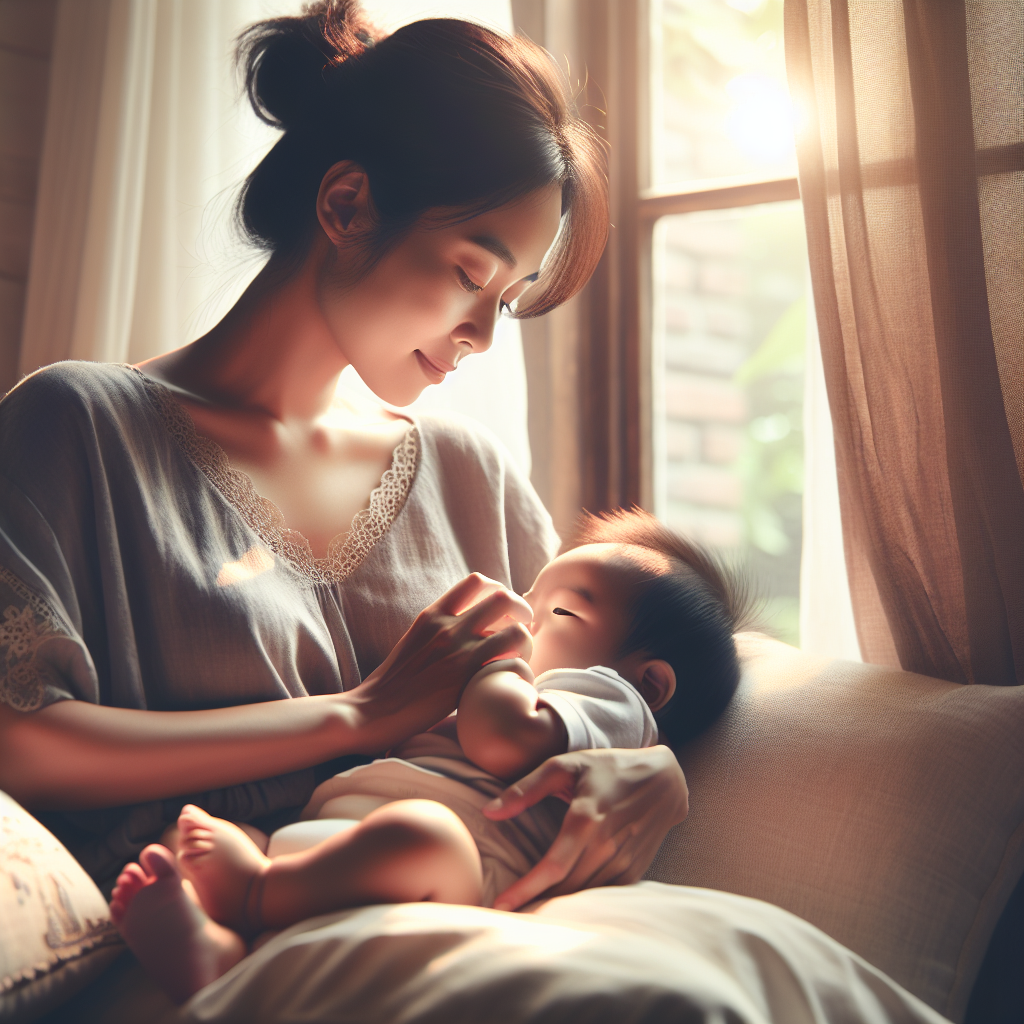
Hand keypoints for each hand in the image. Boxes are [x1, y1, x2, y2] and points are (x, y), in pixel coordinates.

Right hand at [349, 574, 533, 750]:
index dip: (498, 591)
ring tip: (520, 657)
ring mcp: (459, 650)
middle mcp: (448, 626)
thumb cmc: (392, 684)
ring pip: (515, 629)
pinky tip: (512, 677)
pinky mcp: (467, 676)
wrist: (371, 711)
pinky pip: (511, 659)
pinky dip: (519, 665)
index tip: (502, 609)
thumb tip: (466, 630)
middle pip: (503, 597)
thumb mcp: (414, 642)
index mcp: (433, 614)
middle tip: (522, 629)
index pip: (476, 582)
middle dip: (521, 610)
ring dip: (525, 642)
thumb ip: (440, 631)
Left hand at [482, 746, 687, 910]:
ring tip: (527, 914)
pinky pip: (603, 895)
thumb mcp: (565, 766)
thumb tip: (489, 811)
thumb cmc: (608, 769)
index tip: (500, 905)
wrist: (664, 781)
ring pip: (584, 896)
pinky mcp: (634, 870)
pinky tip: (561, 906)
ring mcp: (623, 861)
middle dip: (534, 904)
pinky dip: (581, 903)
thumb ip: (525, 789)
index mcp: (586, 820)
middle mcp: (606, 845)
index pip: (552, 867)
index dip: (525, 890)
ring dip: (556, 908)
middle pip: (565, 888)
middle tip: (505, 915)